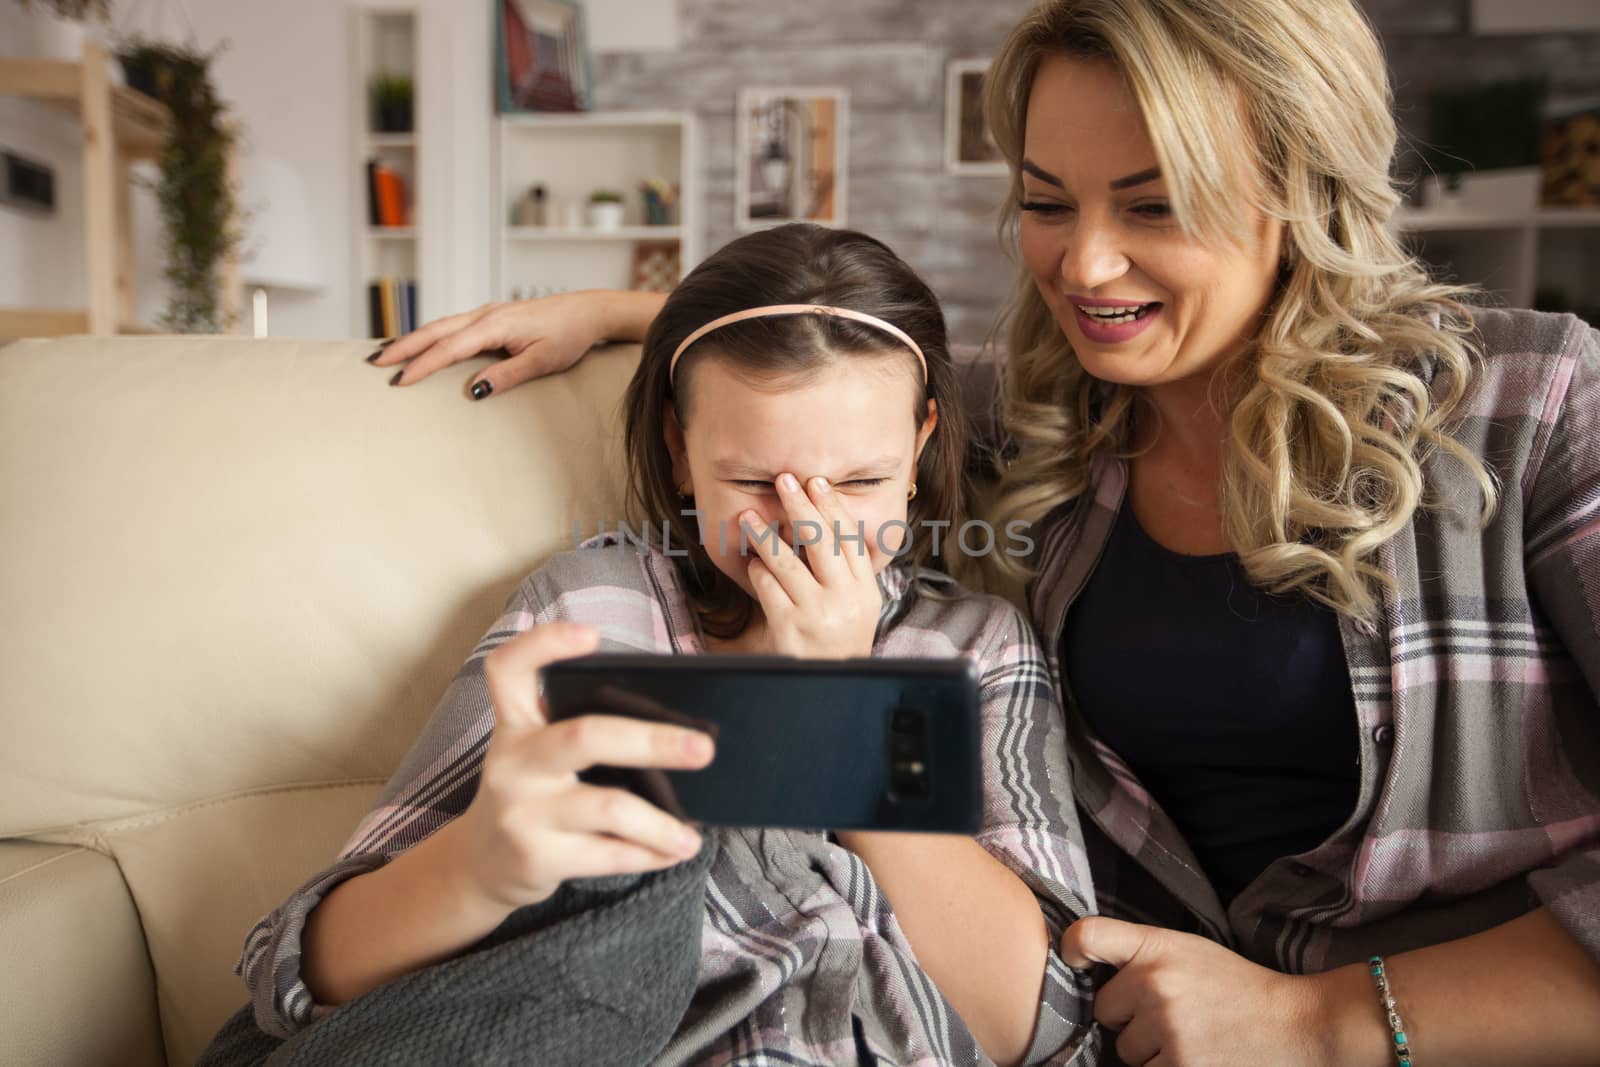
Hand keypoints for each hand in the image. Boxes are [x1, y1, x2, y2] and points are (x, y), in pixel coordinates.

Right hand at [372, 291, 609, 394]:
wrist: (585, 312)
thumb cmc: (567, 336)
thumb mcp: (541, 361)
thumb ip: (507, 375)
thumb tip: (472, 391)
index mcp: (495, 325)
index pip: (449, 348)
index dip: (422, 365)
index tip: (399, 382)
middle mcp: (485, 315)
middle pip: (434, 330)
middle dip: (403, 346)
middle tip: (374, 362)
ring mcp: (486, 313)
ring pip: (440, 325)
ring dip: (412, 339)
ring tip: (386, 353)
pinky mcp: (490, 317)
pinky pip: (452, 326)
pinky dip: (430, 335)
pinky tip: (420, 344)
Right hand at [450, 622, 714, 912]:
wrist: (480, 867)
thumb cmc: (532, 795)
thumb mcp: (537, 755)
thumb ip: (582, 733)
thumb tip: (678, 731)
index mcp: (515, 724)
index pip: (509, 669)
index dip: (544, 645)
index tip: (590, 634)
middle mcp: (514, 761)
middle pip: (585, 737)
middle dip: (653, 741)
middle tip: (704, 749)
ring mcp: (522, 811)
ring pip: (609, 807)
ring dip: (661, 824)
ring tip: (692, 835)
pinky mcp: (536, 856)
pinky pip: (608, 854)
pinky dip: (649, 853)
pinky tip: (672, 850)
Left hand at [740, 474, 882, 658]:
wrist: (831, 683)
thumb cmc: (841, 639)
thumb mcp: (859, 605)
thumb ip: (850, 570)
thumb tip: (831, 522)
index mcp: (865, 591)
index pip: (849, 539)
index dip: (833, 507)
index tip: (817, 483)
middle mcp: (844, 599)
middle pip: (821, 542)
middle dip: (801, 507)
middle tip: (785, 480)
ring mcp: (816, 613)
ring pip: (788, 562)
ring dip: (766, 535)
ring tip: (750, 517)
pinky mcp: (789, 626)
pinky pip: (768, 588)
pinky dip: (759, 572)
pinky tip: (753, 563)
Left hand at [1059, 916, 1333, 1066]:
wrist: (1297, 1024)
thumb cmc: (1237, 986)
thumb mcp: (1189, 949)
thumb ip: (1141, 954)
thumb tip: (1082, 963)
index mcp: (1157, 946)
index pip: (1087, 936)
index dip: (1071, 950)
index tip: (1075, 962)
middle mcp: (1155, 983)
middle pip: (1105, 1011)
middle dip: (1129, 1018)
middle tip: (1172, 1014)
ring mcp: (1165, 1028)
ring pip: (1124, 1050)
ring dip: (1149, 1051)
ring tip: (1191, 1038)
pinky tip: (1196, 1056)